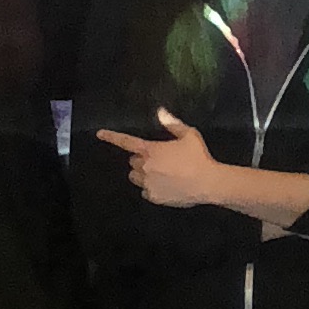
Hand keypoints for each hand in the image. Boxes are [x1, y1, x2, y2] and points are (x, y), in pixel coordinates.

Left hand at [96, 108, 224, 208]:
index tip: (100, 134)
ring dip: (142, 174)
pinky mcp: (154, 197)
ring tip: (160, 173)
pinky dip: (151, 188)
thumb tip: (160, 112)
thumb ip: (172, 123)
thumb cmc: (199, 157)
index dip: (112, 137)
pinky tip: (166, 185)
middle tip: (159, 159)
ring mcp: (148, 183)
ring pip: (135, 177)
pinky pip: (145, 191)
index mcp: (150, 150)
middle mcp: (145, 167)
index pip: (126, 142)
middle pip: (132, 161)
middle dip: (142, 159)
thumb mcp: (189, 135)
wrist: (208, 183)